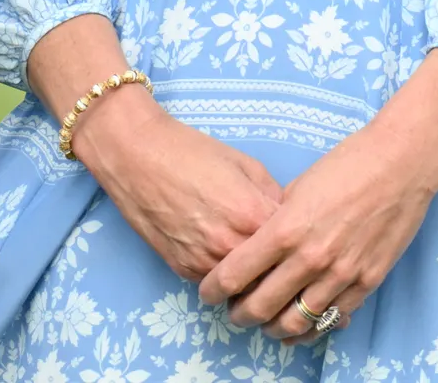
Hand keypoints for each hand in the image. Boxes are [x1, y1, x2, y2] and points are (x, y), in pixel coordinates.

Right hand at [73, 92, 282, 282]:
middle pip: (268, 270)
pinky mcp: (183, 271)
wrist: (138, 158)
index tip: (299, 233)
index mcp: (251, 216)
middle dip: (277, 261)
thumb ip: (272, 194)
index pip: (290, 245)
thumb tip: (287, 217)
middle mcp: (229, 247)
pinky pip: (215, 279)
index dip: (297, 238)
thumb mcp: (246, 164)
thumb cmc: (193, 152)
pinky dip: (224, 270)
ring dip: (251, 272)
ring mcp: (204, 264)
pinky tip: (223, 248)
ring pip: (242, 283)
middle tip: (279, 247)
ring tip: (251, 249)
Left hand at [200, 48, 437, 339]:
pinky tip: (301, 323)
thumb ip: (278, 220)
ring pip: (292, 324)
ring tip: (267, 321)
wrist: (403, 161)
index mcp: (287, 229)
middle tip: (234, 311)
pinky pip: (329, 320)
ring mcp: (340, 275)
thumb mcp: (301, 186)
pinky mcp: (366, 283)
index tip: (209, 291)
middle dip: (238, 315)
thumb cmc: (351, 162)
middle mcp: (310, 258)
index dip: (213, 289)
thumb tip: (260, 246)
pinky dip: (309, 328)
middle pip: (258, 308)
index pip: (234, 275)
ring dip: (272, 328)